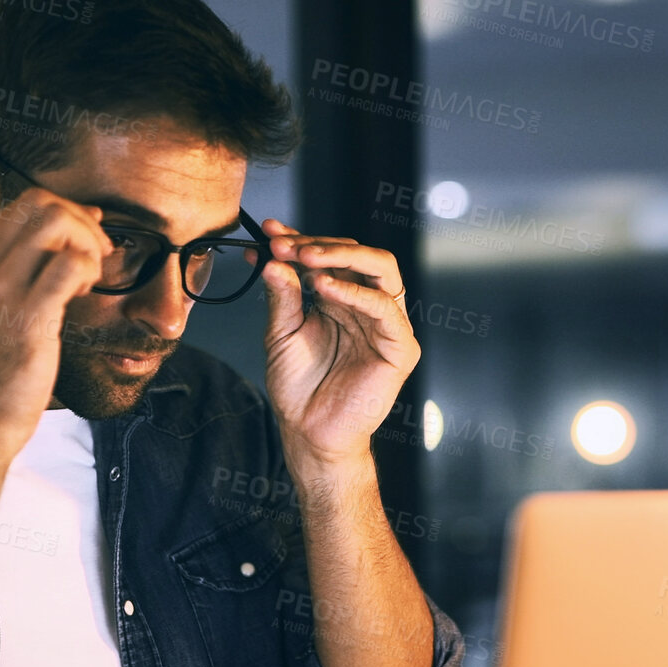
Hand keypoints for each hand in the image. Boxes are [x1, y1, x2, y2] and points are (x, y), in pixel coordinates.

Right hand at [0, 188, 110, 453]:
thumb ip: (6, 278)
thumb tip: (58, 243)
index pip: (20, 206)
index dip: (65, 213)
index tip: (86, 238)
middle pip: (39, 203)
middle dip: (81, 221)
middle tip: (96, 256)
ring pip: (55, 222)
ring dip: (87, 243)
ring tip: (87, 278)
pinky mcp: (26, 317)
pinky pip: (70, 263)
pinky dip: (88, 269)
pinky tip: (83, 295)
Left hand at [260, 220, 418, 468]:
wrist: (309, 433)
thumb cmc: (298, 388)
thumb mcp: (282, 332)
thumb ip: (281, 295)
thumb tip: (270, 257)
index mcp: (342, 299)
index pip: (330, 256)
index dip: (301, 240)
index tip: (268, 233)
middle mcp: (367, 305)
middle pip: (359, 254)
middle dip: (319, 243)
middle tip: (285, 245)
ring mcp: (387, 324)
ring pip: (381, 268)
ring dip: (341, 256)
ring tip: (305, 257)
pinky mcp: (400, 347)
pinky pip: (385, 308)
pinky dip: (355, 291)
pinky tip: (322, 286)